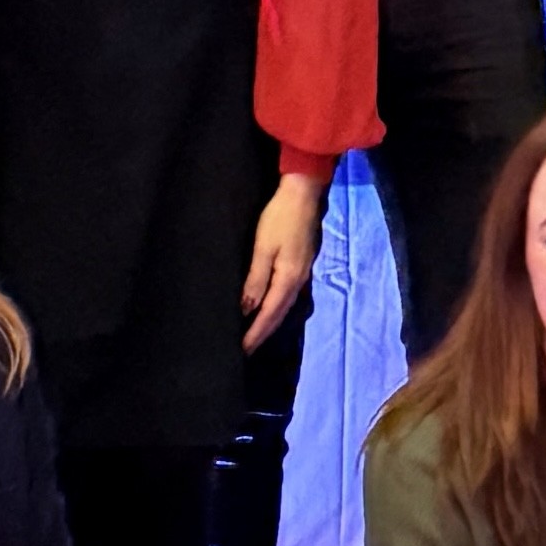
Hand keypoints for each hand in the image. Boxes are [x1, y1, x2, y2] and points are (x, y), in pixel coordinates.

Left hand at [243, 168, 324, 346]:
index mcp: (288, 280)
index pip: (269, 315)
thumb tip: (247, 310)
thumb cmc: (279, 218)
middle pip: (278, 315)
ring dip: (269, 323)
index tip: (242, 351)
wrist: (303, 194)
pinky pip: (286, 295)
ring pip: (283, 306)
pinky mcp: (300, 265)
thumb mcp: (263, 249)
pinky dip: (275, 308)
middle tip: (246, 350)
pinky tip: (268, 309)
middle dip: (262, 333)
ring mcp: (302, 274)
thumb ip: (256, 280)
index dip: (255, 334)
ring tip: (254, 335)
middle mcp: (298, 282)